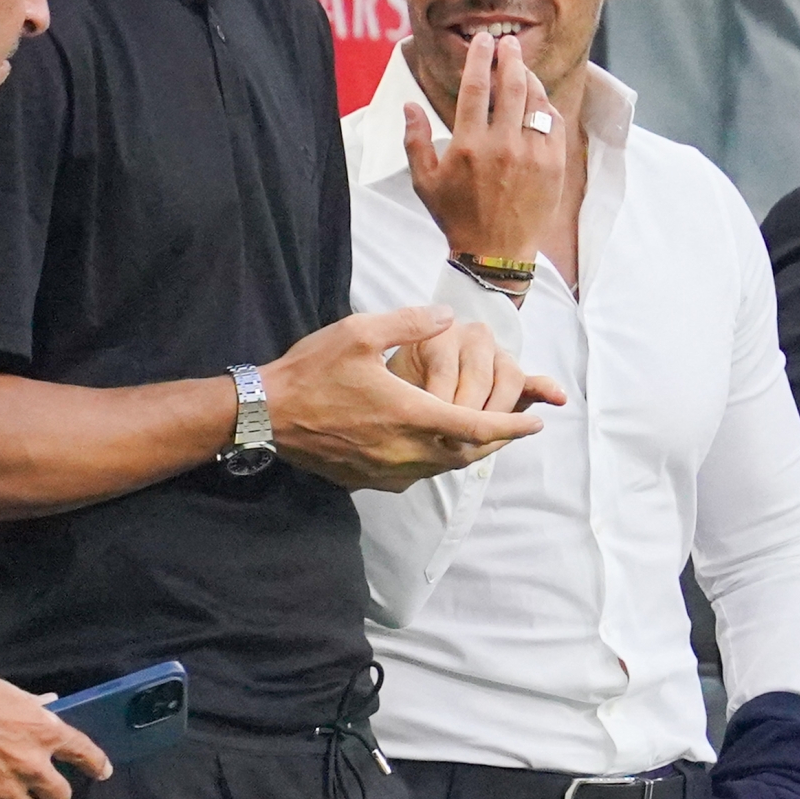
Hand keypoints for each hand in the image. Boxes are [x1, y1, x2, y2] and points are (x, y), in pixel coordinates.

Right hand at [0, 669, 108, 798]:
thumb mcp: (10, 695)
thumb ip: (32, 708)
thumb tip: (48, 704)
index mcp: (44, 735)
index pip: (83, 752)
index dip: (96, 764)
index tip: (103, 773)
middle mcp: (32, 767)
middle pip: (59, 797)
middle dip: (53, 797)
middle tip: (42, 794)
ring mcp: (5, 791)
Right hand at [265, 306, 551, 491]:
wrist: (263, 415)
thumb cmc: (311, 371)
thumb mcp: (360, 332)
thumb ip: (411, 323)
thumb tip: (449, 317)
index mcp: (412, 415)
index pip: (478, 426)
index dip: (512, 426)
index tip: (536, 422)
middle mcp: (405, 451)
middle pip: (467, 454)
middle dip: (496, 441)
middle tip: (516, 427)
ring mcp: (386, 471)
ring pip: (442, 467)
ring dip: (466, 452)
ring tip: (483, 434)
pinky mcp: (368, 481)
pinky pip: (415, 475)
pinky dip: (435, 461)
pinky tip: (434, 444)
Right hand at [404, 32, 562, 265]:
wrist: (496, 252)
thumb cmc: (457, 216)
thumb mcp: (425, 181)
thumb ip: (415, 140)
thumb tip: (410, 105)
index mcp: (468, 145)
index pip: (476, 87)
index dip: (480, 58)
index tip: (483, 41)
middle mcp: (503, 145)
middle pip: (511, 85)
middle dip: (509, 57)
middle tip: (507, 43)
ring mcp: (532, 155)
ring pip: (535, 101)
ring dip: (529, 77)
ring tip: (521, 67)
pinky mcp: (553, 165)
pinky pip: (554, 123)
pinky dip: (546, 106)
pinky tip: (538, 99)